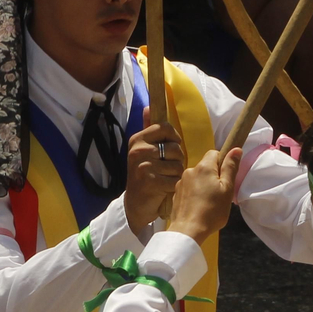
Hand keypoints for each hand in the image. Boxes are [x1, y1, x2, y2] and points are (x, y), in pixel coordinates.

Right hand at [124, 121, 184, 235]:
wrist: (135, 204)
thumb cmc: (143, 175)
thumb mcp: (142, 150)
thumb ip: (148, 129)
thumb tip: (148, 107)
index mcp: (137, 140)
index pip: (165, 127)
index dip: (173, 137)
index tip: (170, 147)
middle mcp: (139, 151)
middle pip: (175, 148)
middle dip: (176, 159)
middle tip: (165, 168)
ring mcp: (145, 167)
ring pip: (178, 165)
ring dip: (176, 174)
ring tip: (165, 178)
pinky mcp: (152, 182)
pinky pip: (176, 179)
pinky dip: (174, 185)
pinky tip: (165, 188)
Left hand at [168, 147, 241, 242]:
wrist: (188, 231)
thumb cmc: (212, 211)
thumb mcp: (227, 189)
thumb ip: (231, 168)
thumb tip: (235, 149)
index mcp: (204, 167)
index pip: (214, 153)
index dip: (223, 162)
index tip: (226, 177)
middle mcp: (190, 170)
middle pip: (205, 166)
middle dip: (213, 176)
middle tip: (220, 193)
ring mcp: (181, 182)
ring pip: (197, 178)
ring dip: (203, 185)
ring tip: (209, 203)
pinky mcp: (176, 194)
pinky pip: (189, 188)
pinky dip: (194, 194)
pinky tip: (198, 207)